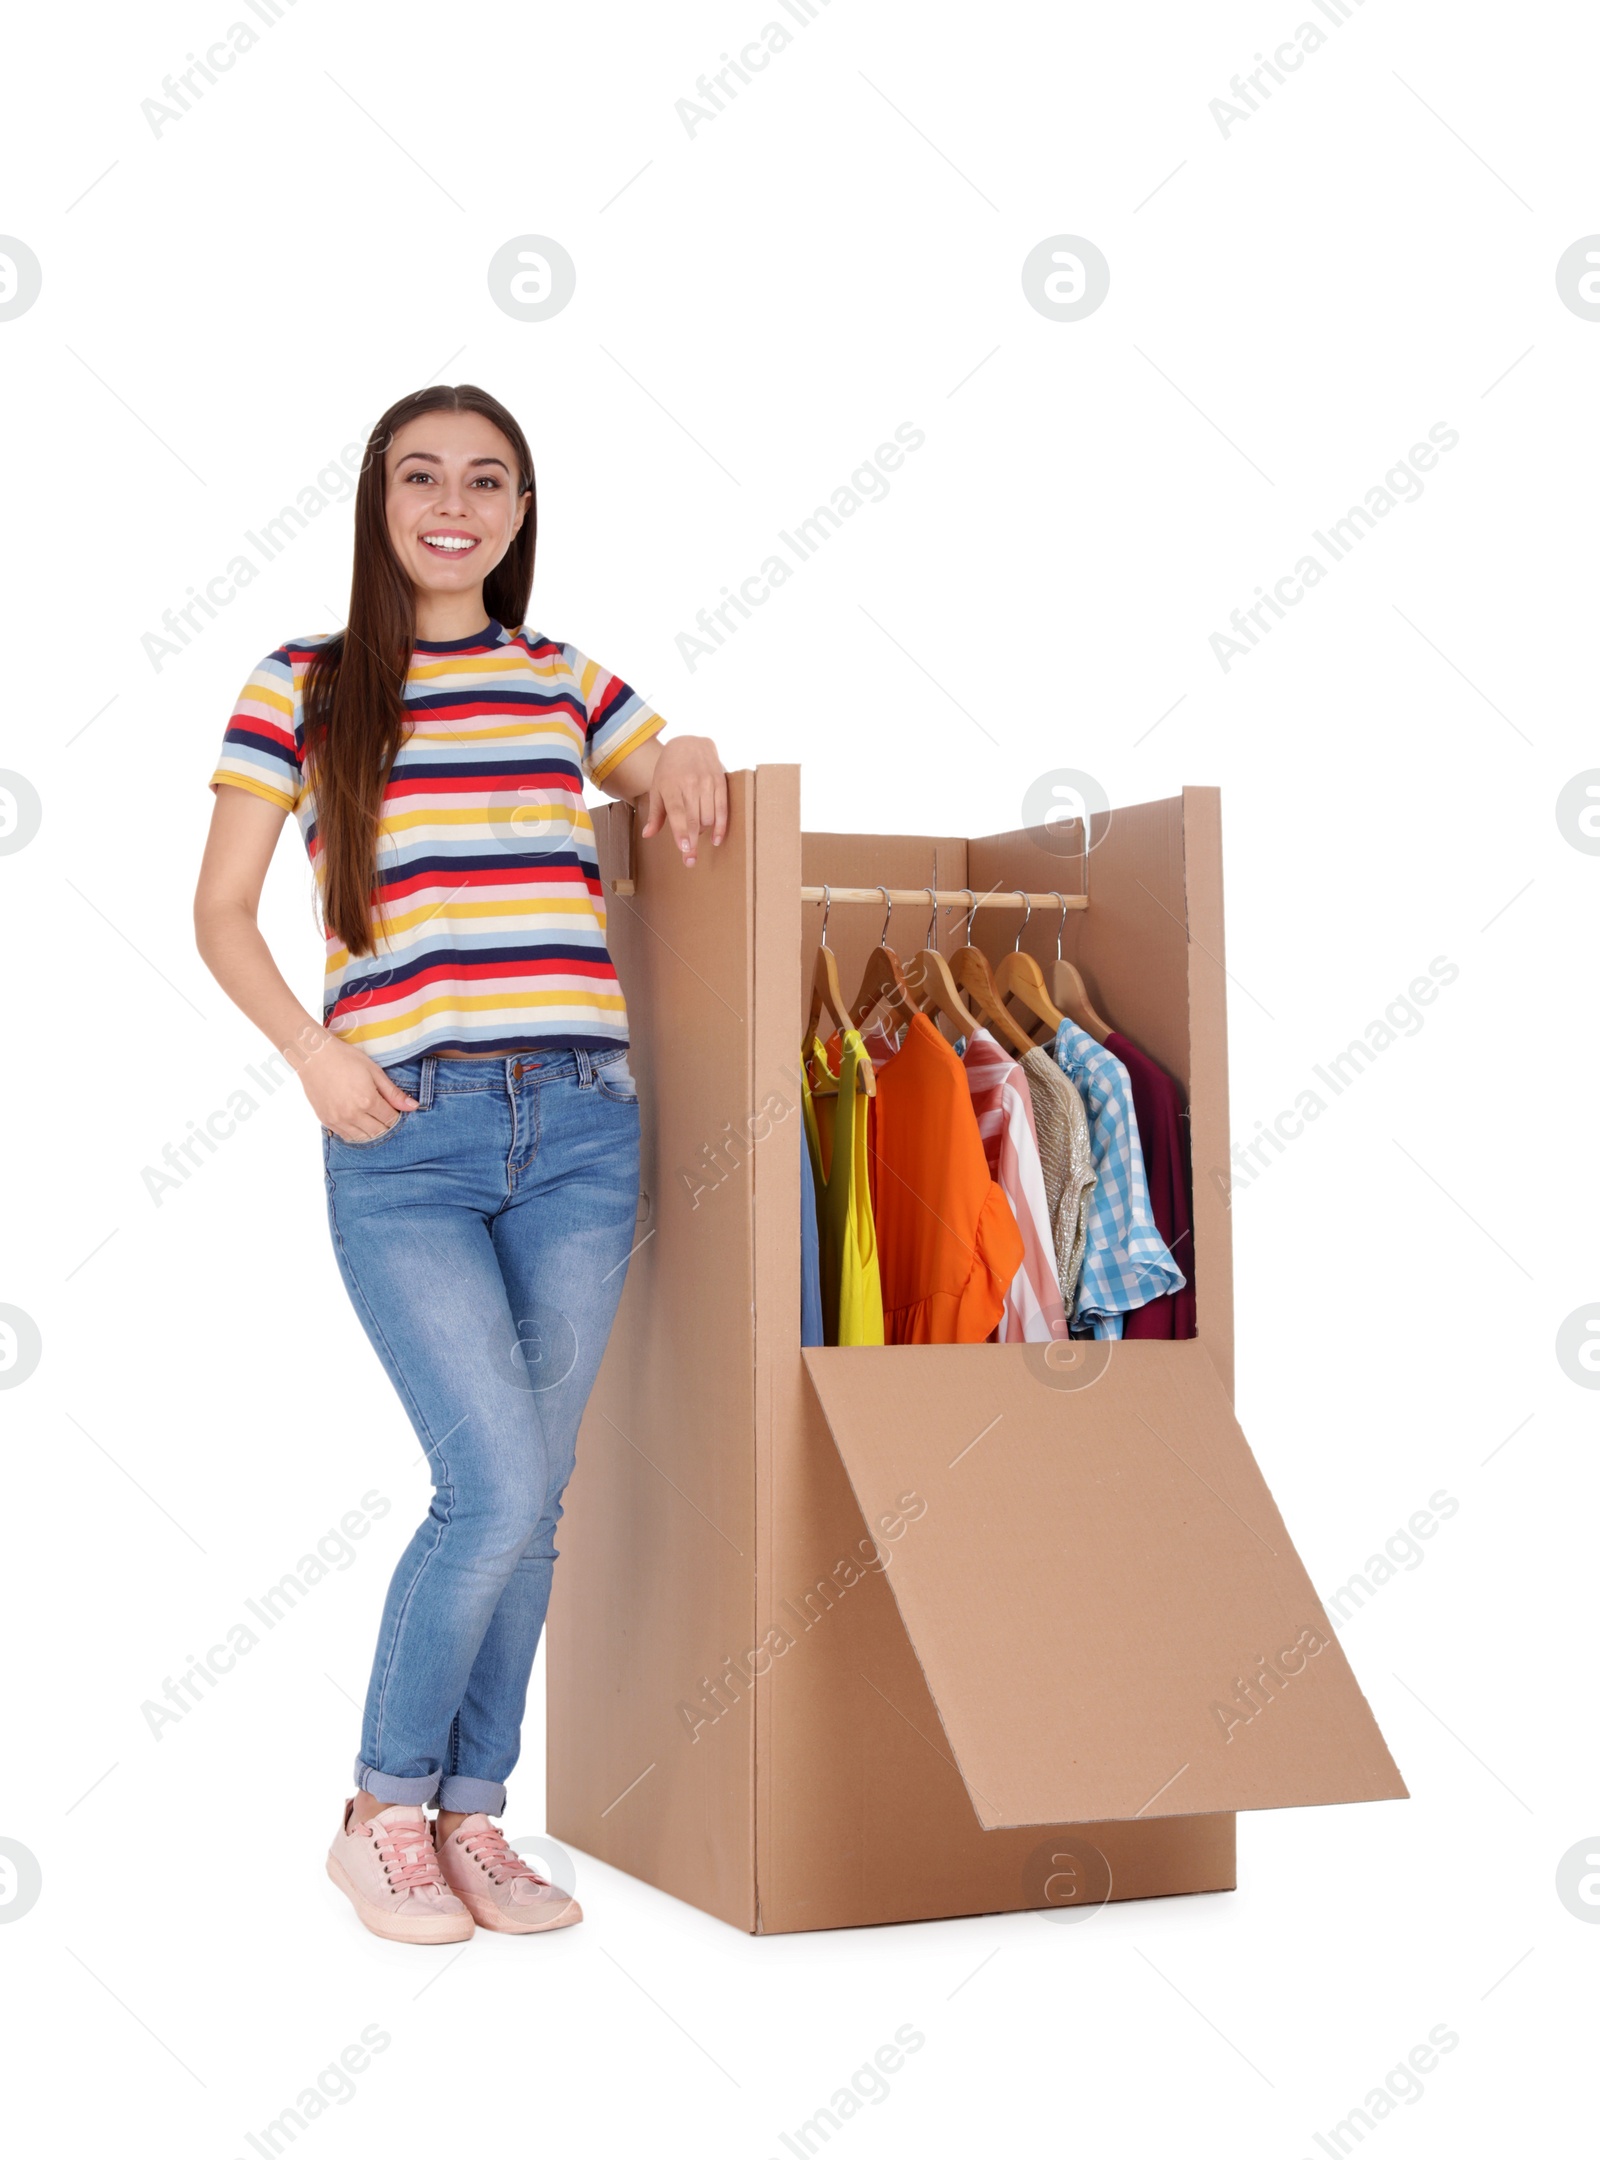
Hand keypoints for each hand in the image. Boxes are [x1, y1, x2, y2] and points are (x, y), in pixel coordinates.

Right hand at [297, 1033, 419, 1141]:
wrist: (314, 1056)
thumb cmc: (345, 1059)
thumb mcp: (374, 1071)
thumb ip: (393, 1093)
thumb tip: (413, 1107)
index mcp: (367, 1101)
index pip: (390, 1120)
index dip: (396, 1116)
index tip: (394, 1108)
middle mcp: (352, 1114)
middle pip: (378, 1132)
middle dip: (386, 1125)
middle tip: (384, 1114)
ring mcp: (338, 1119)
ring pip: (362, 1137)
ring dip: (371, 1131)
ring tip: (372, 1118)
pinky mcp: (326, 1121)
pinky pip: (346, 1136)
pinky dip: (356, 1132)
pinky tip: (358, 1121)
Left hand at [639, 735, 726, 866]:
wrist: (690, 743)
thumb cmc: (670, 769)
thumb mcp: (657, 788)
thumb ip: (656, 814)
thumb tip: (647, 835)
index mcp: (671, 786)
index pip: (678, 812)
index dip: (682, 832)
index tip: (684, 849)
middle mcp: (690, 784)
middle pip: (693, 819)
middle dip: (692, 843)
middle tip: (690, 861)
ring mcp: (707, 783)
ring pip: (708, 817)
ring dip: (702, 831)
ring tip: (696, 832)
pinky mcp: (720, 782)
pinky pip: (723, 809)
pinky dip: (720, 826)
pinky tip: (716, 839)